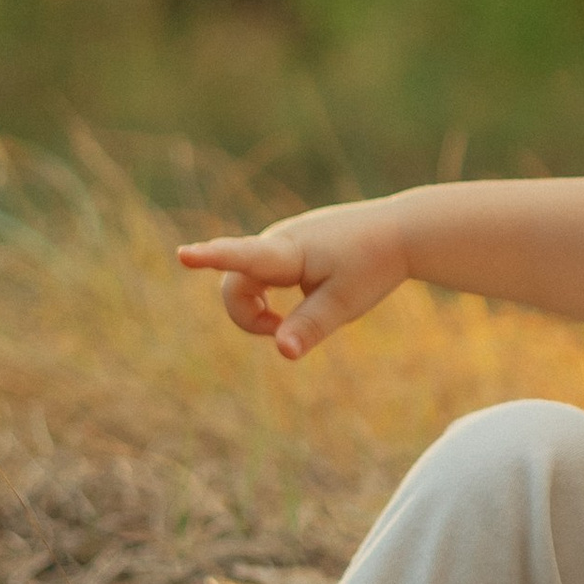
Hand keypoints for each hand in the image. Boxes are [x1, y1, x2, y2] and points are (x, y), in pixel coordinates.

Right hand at [178, 199, 409, 359]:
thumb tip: (282, 352)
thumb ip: (310, 328)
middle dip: (248, 317)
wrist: (400, 231)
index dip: (211, 257)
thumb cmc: (373, 265)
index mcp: (288, 251)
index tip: (183, 254)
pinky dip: (269, 295)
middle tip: (280, 332)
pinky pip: (261, 274)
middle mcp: (276, 240)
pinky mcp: (289, 244)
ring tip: (287, 319)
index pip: (242, 256)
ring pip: (247, 281)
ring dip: (259, 307)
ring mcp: (280, 240)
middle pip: (235, 286)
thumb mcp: (344, 304)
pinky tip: (296, 298)